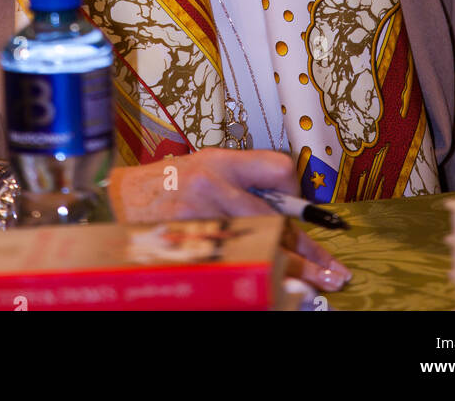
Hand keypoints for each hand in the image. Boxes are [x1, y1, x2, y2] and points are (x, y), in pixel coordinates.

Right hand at [107, 147, 351, 292]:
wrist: (121, 200)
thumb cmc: (167, 183)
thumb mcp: (206, 164)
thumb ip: (243, 179)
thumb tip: (288, 205)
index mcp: (220, 163)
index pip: (277, 169)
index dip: (297, 188)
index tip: (308, 211)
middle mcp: (213, 189)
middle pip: (274, 221)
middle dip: (306, 251)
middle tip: (333, 271)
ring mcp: (201, 222)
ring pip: (258, 248)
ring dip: (289, 272)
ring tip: (315, 287)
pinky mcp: (191, 248)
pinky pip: (233, 265)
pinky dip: (256, 279)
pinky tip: (274, 290)